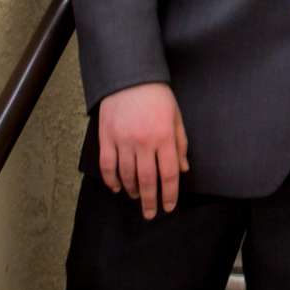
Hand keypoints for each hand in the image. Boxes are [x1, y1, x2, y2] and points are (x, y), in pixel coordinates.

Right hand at [97, 82, 188, 217]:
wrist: (129, 75)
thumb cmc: (156, 96)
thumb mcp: (176, 117)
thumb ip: (180, 144)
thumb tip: (183, 169)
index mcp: (164, 136)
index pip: (169, 175)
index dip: (169, 195)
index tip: (168, 207)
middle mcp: (144, 142)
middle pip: (148, 181)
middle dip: (150, 201)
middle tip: (151, 214)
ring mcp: (123, 140)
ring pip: (127, 176)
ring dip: (133, 191)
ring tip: (137, 196)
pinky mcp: (107, 137)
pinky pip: (108, 166)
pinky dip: (112, 180)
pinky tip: (117, 187)